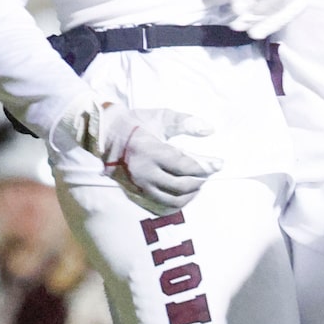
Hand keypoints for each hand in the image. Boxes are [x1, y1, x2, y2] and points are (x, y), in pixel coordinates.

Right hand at [95, 102, 220, 214]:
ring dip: (191, 195)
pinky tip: (185, 195)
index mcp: (151, 151)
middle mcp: (145, 172)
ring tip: (199, 184)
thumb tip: (210, 130)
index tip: (219, 164)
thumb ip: (185, 122)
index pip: (185, 165)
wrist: (104, 135)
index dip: (205, 166)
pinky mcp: (136, 193)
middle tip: (209, 173)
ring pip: (173, 200)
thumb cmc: (135, 123)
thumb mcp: (159, 117)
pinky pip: (161, 206)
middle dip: (200, 181)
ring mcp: (139, 185)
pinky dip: (177, 204)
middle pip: (181, 186)